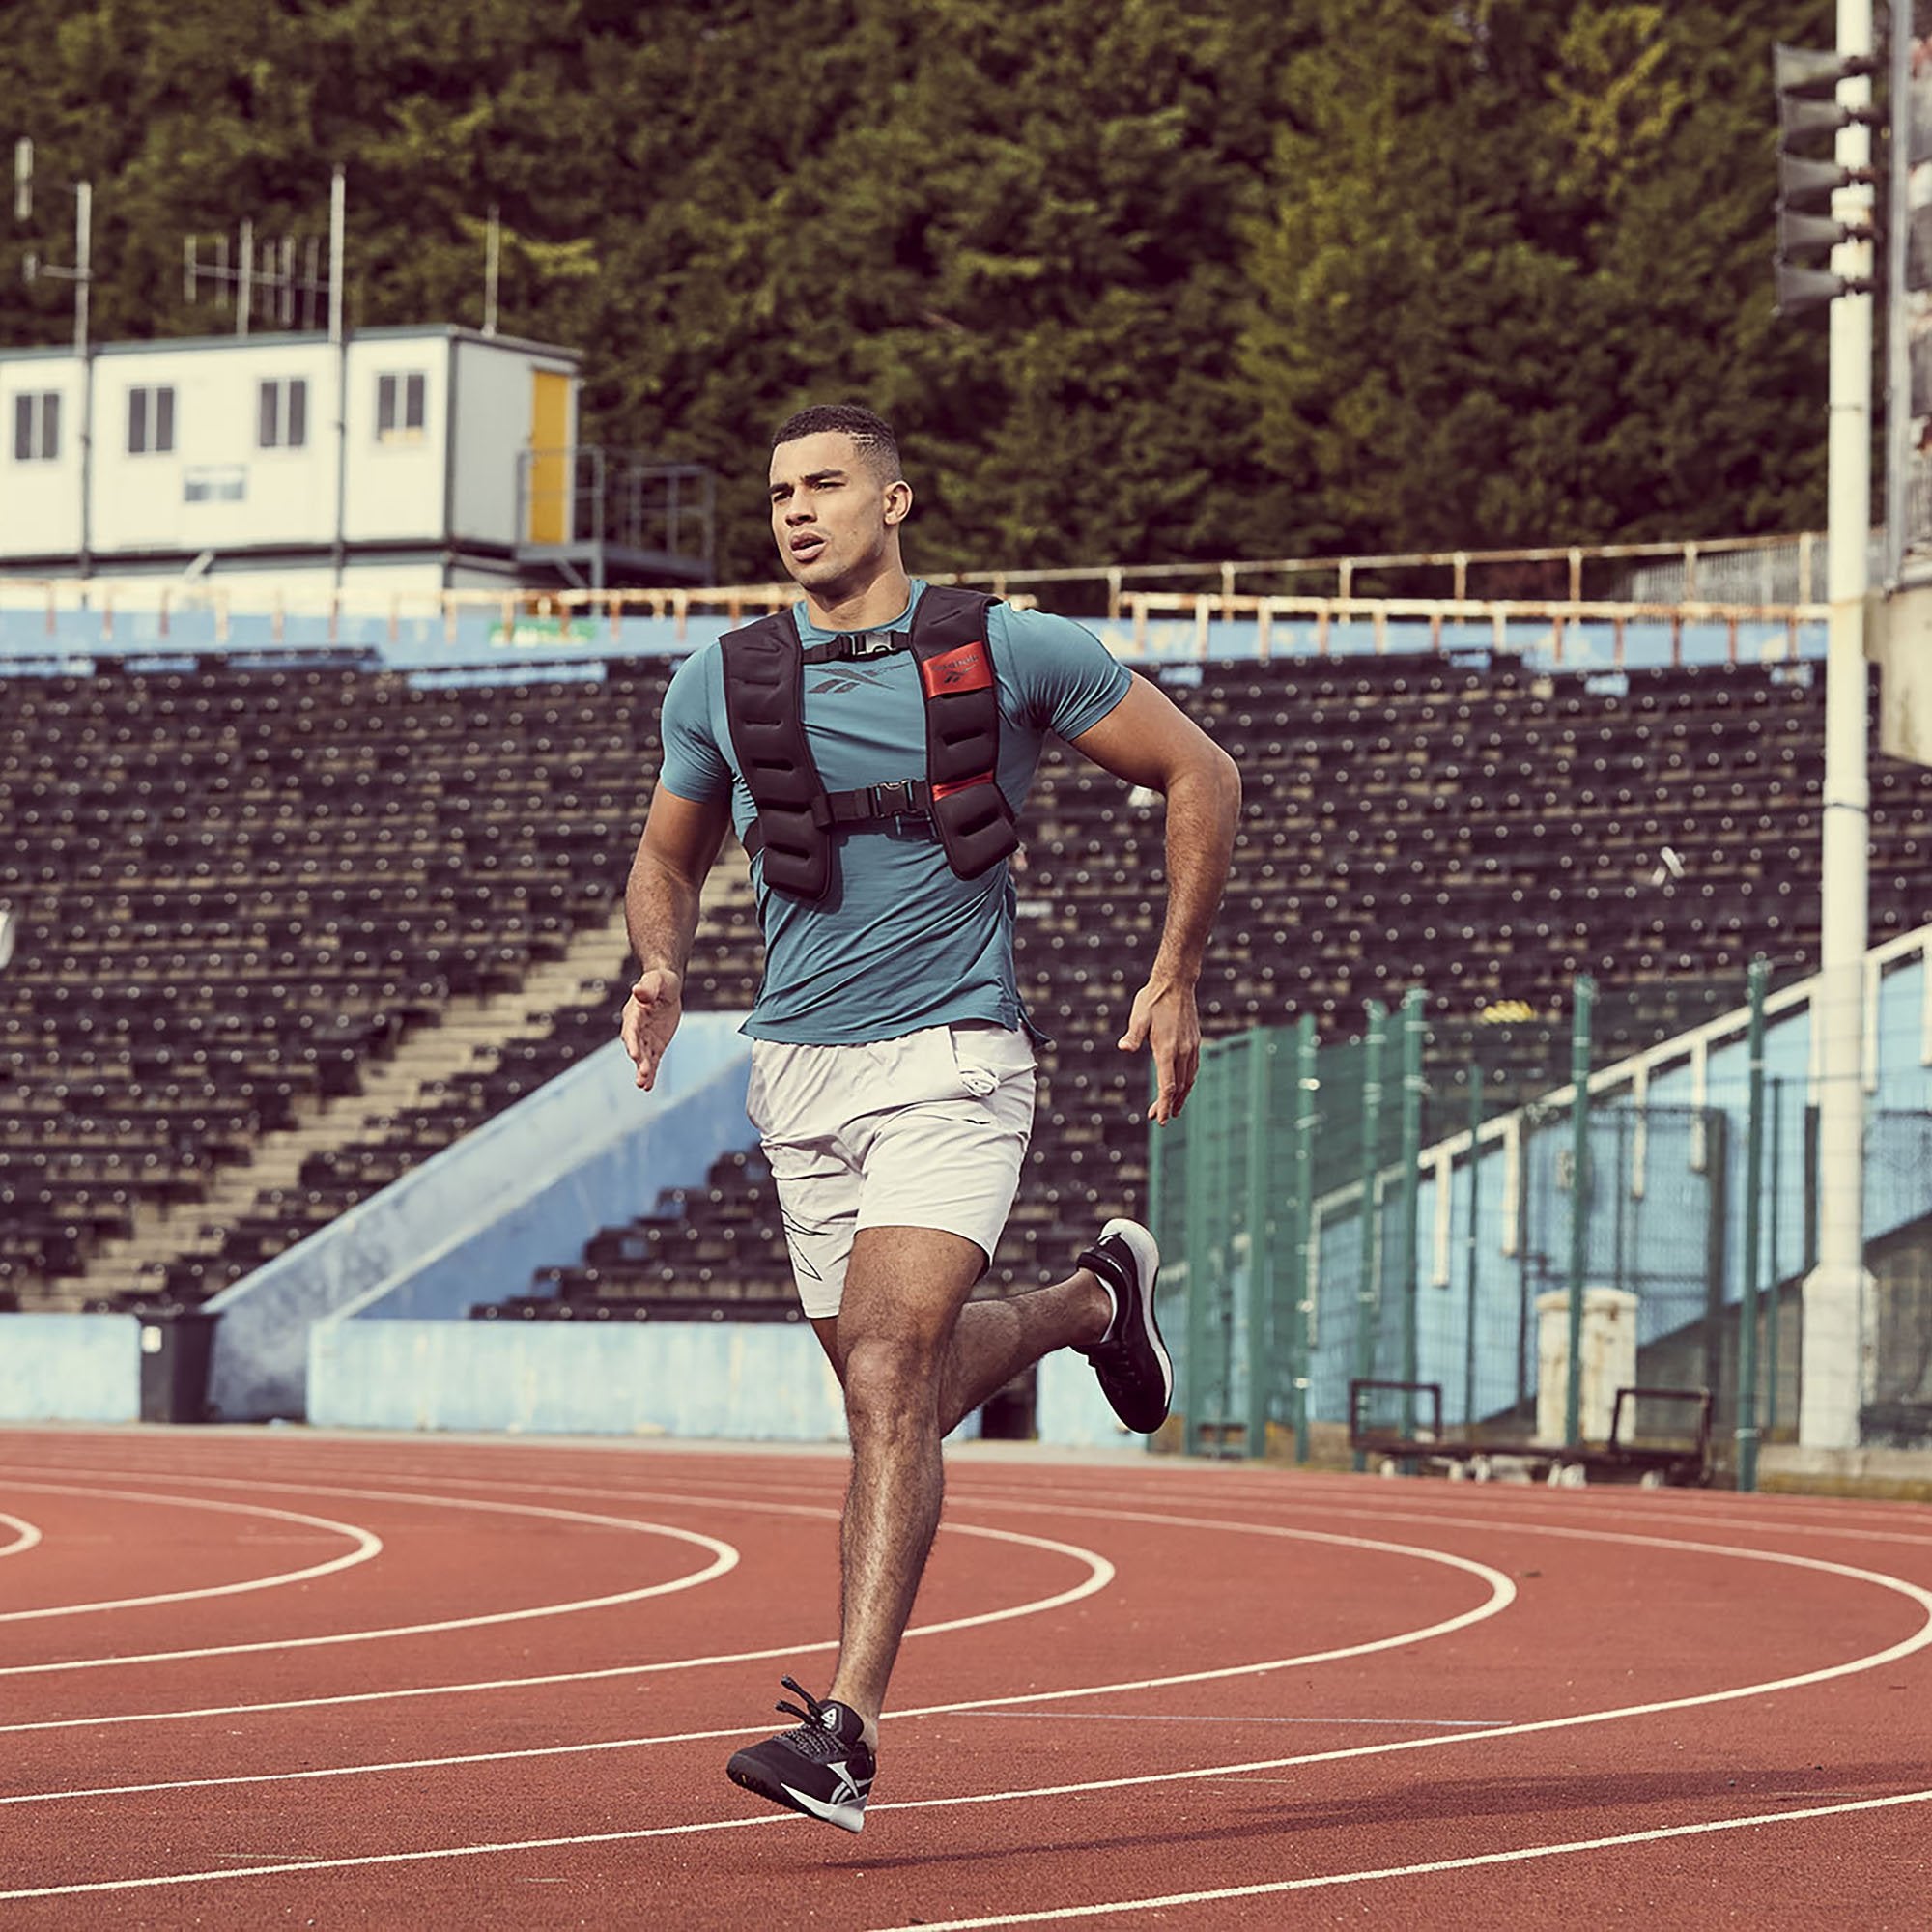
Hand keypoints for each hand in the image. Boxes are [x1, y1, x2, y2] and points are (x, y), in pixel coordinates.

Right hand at [620, 967, 683, 1090]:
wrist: (666, 987)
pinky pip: (652, 1060)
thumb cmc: (660, 981)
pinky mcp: (655, 1045)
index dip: (632, 1041)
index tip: (633, 1053)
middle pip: (636, 1046)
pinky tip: (647, 1086)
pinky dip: (650, 1072)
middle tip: (642, 1074)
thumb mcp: (657, 981)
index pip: (632, 1029)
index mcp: (634, 1014)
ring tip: (642, 1085)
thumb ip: (648, 987)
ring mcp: (645, 1038)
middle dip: (639, 1060)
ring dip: (642, 1071)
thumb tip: (638, 990)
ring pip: (643, 1057)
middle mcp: (636, 1029)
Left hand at [1117, 975, 1200, 1123]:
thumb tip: (1123, 1047)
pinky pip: (1194, 1068)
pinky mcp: (1194, 1041)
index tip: (1160, 1120)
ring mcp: (1191, 1046)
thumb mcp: (1139, 1016)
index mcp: (1167, 1049)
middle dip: (1168, 1105)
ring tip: (1172, 1109)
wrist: (1176, 982)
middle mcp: (1183, 1051)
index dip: (1163, 1105)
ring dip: (1180, 1097)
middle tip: (1156, 1117)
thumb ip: (1133, 1035)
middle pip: (1178, 1087)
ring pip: (1189, 1080)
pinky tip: (1182, 1086)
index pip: (1167, 1086)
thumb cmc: (1153, 999)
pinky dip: (1188, 1082)